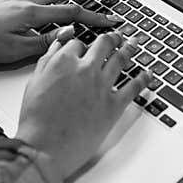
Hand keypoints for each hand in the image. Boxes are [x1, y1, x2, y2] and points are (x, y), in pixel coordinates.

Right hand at [15, 31, 150, 181]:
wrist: (46, 146)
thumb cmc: (36, 119)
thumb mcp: (34, 81)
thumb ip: (48, 59)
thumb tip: (59, 44)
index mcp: (64, 61)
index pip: (79, 43)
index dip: (83, 45)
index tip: (86, 47)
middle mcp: (85, 69)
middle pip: (104, 44)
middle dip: (112, 38)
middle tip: (117, 36)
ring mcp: (102, 86)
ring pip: (121, 59)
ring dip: (129, 48)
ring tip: (133, 44)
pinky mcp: (114, 105)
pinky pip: (134, 87)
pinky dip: (143, 78)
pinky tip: (148, 74)